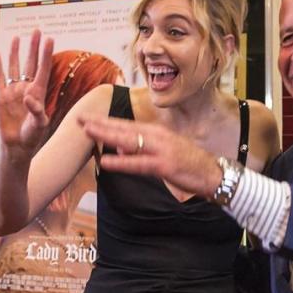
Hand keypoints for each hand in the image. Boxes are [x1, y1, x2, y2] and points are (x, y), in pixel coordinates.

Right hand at [0, 29, 54, 160]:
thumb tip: (27, 96)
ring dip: (16, 53)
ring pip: (15, 67)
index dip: (46, 54)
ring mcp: (14, 91)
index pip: (43, 69)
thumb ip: (36, 109)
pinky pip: (0, 78)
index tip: (49, 39)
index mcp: (38, 93)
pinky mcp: (2, 97)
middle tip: (36, 30)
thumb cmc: (33, 136)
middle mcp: (27, 89)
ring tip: (17, 37)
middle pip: (30, 63)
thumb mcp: (39, 123)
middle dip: (33, 47)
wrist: (17, 146)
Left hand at [80, 115, 221, 198]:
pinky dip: (121, 163)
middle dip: (100, 124)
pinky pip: (138, 164)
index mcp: (156, 133)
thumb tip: (118, 151)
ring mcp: (161, 150)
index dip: (105, 122)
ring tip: (88, 132)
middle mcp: (157, 137)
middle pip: (123, 128)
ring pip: (128, 141)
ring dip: (107, 136)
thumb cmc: (188, 164)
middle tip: (80, 118)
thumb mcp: (162, 154)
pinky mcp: (164, 165)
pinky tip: (106, 163)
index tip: (87, 118)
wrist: (213, 174)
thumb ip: (139, 151)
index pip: (126, 125)